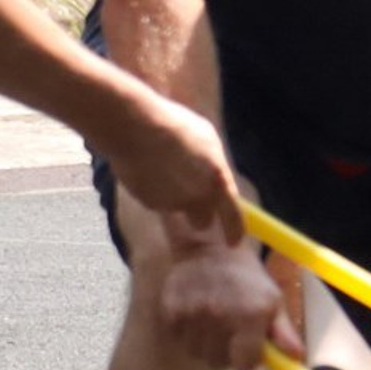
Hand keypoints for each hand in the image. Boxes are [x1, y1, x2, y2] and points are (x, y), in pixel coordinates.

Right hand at [105, 95, 243, 238]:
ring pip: (177, 208)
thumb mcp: (208, 142)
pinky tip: (149, 169)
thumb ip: (214, 166)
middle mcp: (195, 198)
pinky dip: (156, 191)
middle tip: (192, 193)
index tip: (233, 242)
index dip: (235, 231)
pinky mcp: (147, 202)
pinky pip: (157, 201)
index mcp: (217, 181)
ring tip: (165, 167)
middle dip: (199, 213)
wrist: (135, 128)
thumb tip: (217, 178)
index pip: (232, 216)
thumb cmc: (177, 127)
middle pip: (202, 221)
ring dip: (175, 196)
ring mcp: (169, 203)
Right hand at [156, 236, 295, 369]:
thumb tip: (297, 358)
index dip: (247, 359)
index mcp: (249, 316)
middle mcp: (219, 318)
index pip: (244, 364)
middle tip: (230, 333)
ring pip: (198, 353)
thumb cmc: (247, 276)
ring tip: (213, 323)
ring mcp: (192, 317)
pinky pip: (180, 341)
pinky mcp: (171, 314)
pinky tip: (197, 316)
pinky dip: (189, 335)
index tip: (247, 349)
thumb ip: (283, 332)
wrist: (210, 248)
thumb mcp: (272, 299)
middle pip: (219, 362)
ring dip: (206, 345)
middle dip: (226, 353)